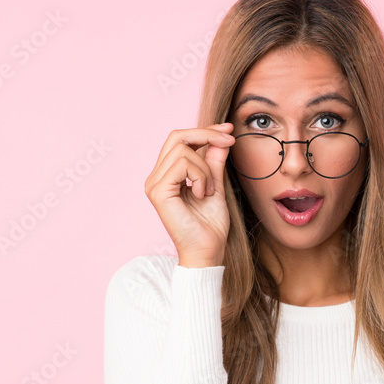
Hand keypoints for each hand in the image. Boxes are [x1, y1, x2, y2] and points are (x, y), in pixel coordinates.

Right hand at [144, 122, 235, 266]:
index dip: (205, 131)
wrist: (208, 252)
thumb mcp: (215, 184)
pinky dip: (200, 176)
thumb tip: (222, 138)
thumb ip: (214, 161)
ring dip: (205, 168)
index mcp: (166, 175)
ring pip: (183, 150)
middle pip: (177, 136)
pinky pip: (183, 164)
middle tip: (229, 142)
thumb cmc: (210, 226)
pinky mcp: (158, 192)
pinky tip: (201, 194)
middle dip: (206, 135)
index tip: (228, 131)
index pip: (180, 140)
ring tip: (209, 190)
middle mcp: (156, 177)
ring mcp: (154, 184)